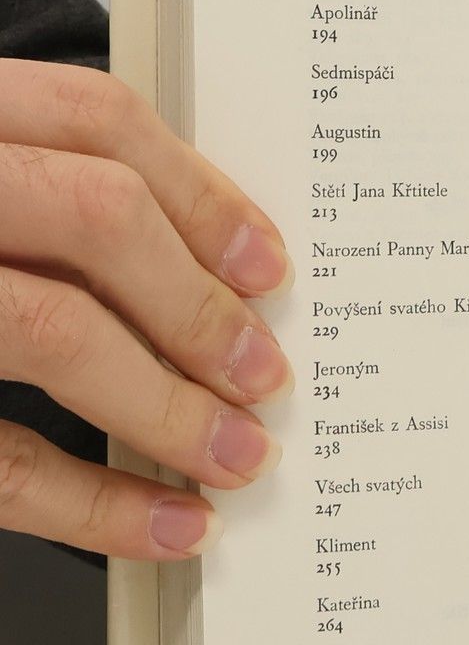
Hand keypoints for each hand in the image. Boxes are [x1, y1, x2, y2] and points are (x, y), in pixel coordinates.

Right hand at [0, 61, 291, 558]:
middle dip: (198, 306)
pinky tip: (162, 527)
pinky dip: (93, 502)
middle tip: (262, 374)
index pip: (90, 118)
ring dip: (164, 407)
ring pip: (46, 329)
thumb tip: (198, 269)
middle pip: (91, 215)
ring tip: (232, 457)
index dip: (201, 192)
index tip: (268, 266)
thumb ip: (24, 193)